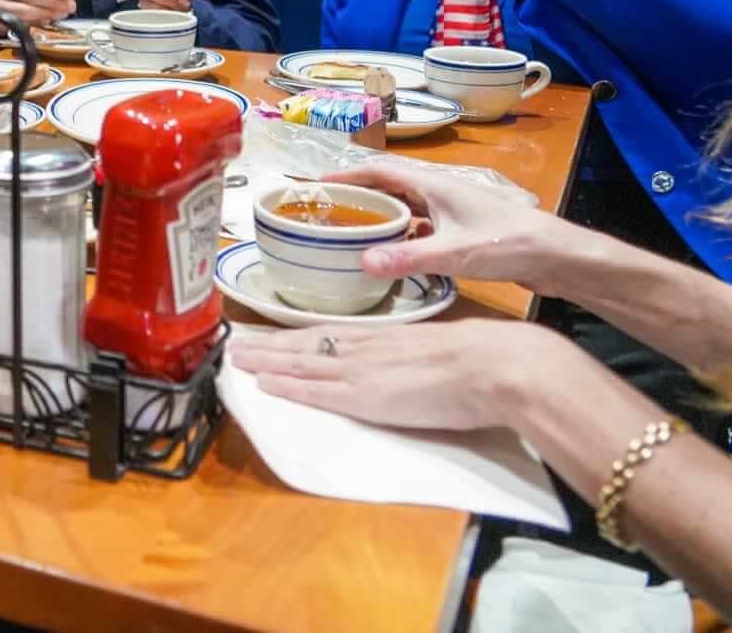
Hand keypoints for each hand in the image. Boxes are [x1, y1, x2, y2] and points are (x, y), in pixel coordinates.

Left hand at [227, 318, 570, 431]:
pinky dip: (287, 386)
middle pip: (305, 345)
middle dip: (269, 345)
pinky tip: (264, 384)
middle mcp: (366, 348)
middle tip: (236, 344)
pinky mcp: (365, 395)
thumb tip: (414, 365)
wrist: (495, 365)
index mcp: (385, 338)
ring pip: (301, 363)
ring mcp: (362, 370)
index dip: (297, 338)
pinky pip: (315, 390)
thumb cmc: (483, 359)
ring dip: (266, 361)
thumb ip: (415, 357)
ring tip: (238, 360)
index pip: (329, 335)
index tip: (272, 336)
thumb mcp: (439, 351)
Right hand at [323, 163, 586, 296]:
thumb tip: (362, 261)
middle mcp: (441, 191)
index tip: (320, 183)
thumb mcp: (454, 253)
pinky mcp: (464, 228)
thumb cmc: (508, 243)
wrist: (557, 255)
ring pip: (408, 205)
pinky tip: (396, 251)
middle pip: (391, 185)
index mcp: (435, 184)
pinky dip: (403, 232)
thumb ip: (408, 258)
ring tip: (354, 230)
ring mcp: (454, 210)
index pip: (381, 170)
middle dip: (360, 194)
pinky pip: (422, 224)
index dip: (349, 175)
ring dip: (382, 214)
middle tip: (330, 210)